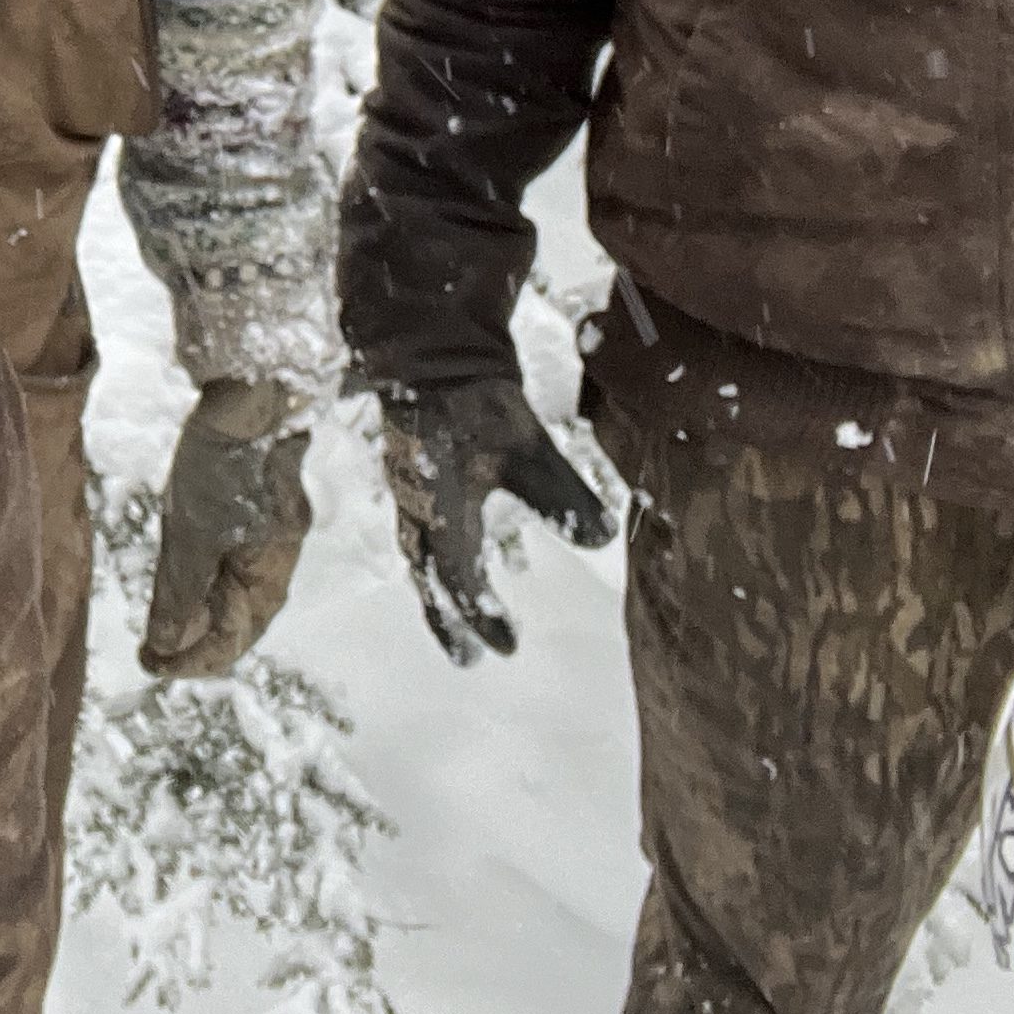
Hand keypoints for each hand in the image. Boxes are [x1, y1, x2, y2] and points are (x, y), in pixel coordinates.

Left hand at [139, 379, 312, 678]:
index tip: (150, 667)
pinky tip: (189, 582)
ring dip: (202, 616)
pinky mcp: (261, 515)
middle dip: (195, 644)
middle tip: (153, 652)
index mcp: (267, 579)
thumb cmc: (221, 467)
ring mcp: (273, 540)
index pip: (229, 642)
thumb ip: (179, 595)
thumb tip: (166, 646)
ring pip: (238, 596)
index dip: (188, 662)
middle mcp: (278, 566)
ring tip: (164, 625)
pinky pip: (236, 568)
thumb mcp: (190, 536)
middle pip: (239, 625)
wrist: (251, 400)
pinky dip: (210, 585)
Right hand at [379, 377, 614, 662]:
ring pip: (419, 556)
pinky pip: (417, 531)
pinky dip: (431, 559)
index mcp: (442, 509)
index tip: (508, 648)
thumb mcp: (528, 448)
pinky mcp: (411, 475)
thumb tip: (604, 538)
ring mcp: (409, 491)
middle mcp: (418, 508)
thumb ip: (563, 495)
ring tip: (454, 621)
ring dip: (436, 592)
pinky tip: (450, 558)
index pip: (460, 580)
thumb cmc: (477, 400)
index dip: (482, 618)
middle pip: (429, 577)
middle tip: (466, 660)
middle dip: (446, 619)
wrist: (431, 352)